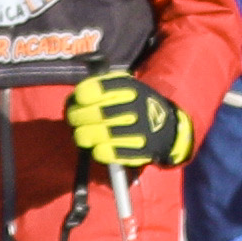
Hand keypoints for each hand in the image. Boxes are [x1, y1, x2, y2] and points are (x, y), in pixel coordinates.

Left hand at [65, 75, 194, 173]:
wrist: (169, 127)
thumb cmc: (138, 105)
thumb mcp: (126, 88)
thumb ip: (101, 89)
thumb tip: (72, 100)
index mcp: (130, 88)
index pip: (97, 89)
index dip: (81, 96)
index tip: (77, 101)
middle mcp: (136, 106)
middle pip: (97, 113)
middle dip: (78, 117)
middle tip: (74, 120)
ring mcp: (140, 129)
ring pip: (102, 134)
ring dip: (85, 135)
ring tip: (82, 135)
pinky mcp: (141, 150)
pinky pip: (112, 153)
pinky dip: (99, 152)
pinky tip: (96, 148)